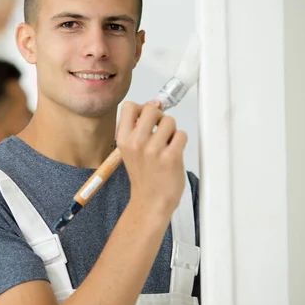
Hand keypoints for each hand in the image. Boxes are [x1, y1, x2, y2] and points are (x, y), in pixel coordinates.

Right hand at [116, 99, 187, 217]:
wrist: (150, 201)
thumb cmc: (143, 175)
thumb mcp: (131, 149)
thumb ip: (140, 126)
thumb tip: (155, 103)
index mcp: (123, 139)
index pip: (130, 106)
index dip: (141, 109)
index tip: (147, 120)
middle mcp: (136, 142)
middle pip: (152, 109)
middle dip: (159, 117)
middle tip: (160, 132)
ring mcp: (154, 150)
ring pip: (170, 121)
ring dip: (172, 131)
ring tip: (167, 145)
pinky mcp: (171, 157)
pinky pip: (181, 134)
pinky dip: (181, 142)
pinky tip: (174, 153)